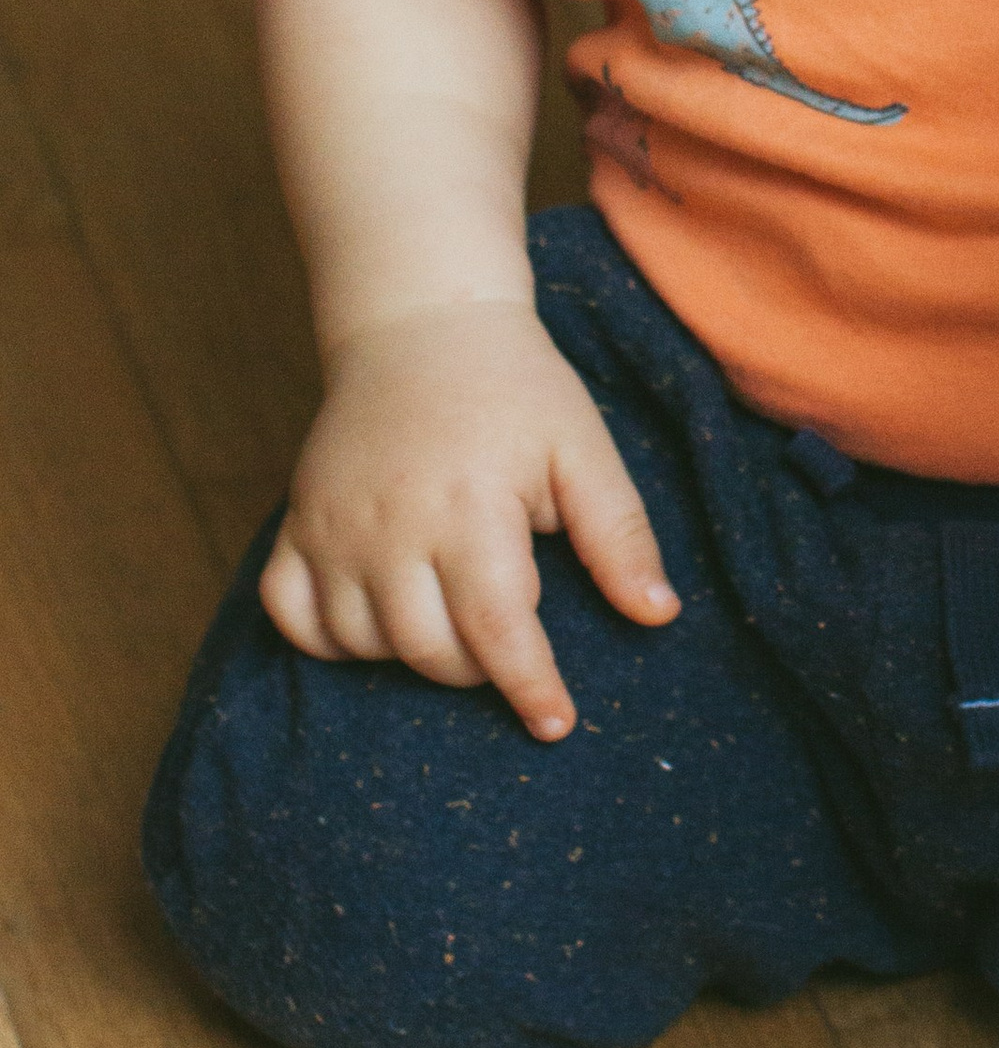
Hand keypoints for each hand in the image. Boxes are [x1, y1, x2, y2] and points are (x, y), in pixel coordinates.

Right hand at [260, 298, 677, 739]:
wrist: (424, 325)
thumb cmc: (516, 388)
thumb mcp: (583, 449)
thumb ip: (620, 535)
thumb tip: (658, 615)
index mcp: (472, 507)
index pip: (499, 632)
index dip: (530, 687)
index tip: (556, 723)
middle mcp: (393, 526)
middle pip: (429, 652)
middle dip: (478, 668)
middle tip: (507, 636)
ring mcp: (333, 527)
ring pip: (362, 644)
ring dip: (411, 653)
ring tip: (452, 612)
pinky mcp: (296, 524)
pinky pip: (291, 615)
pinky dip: (329, 637)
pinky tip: (376, 616)